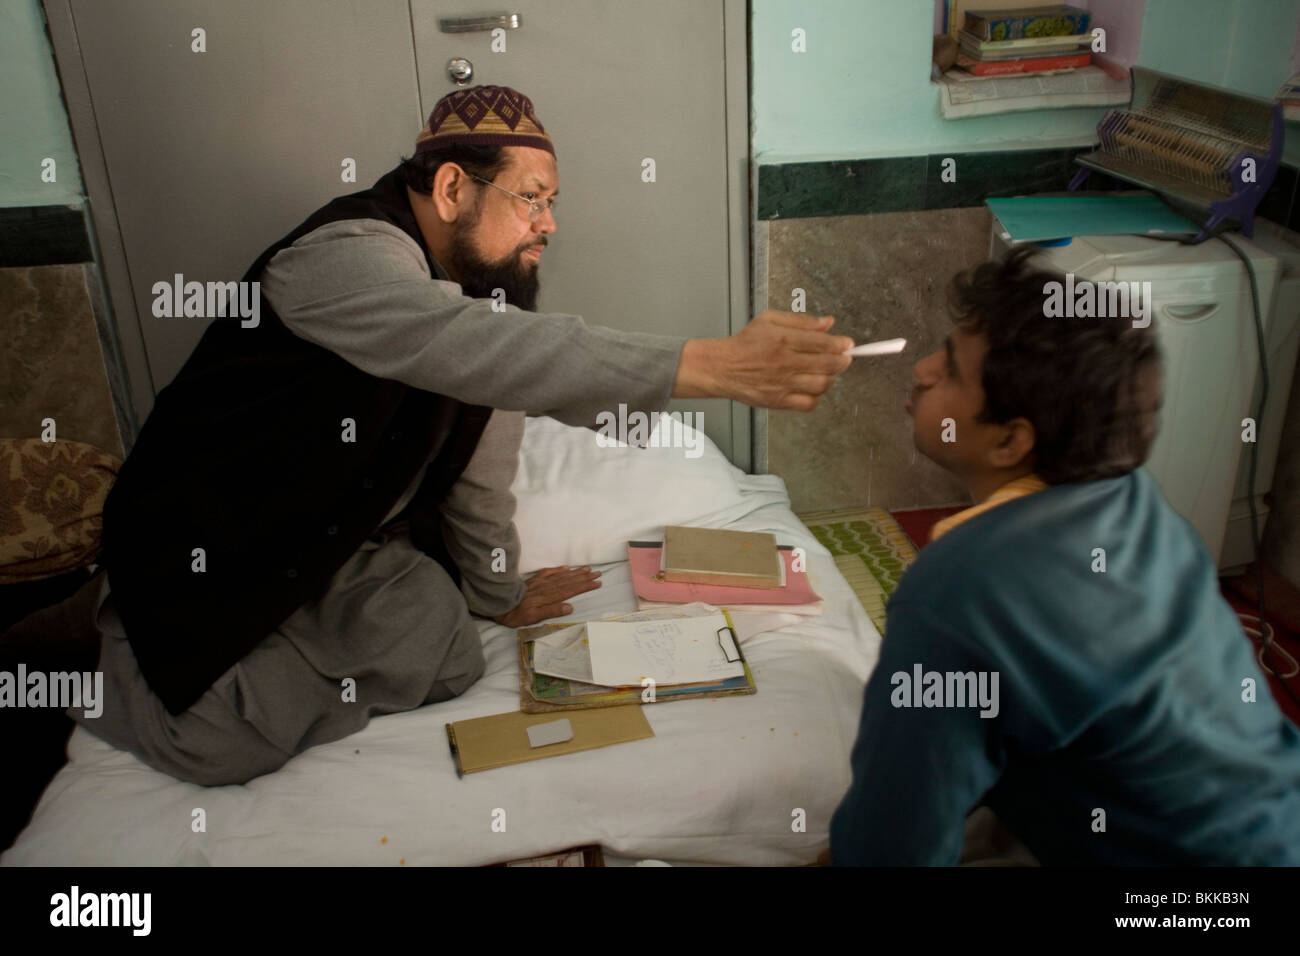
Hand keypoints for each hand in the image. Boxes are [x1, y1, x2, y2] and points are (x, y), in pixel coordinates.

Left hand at [492, 565, 601, 627]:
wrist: (498, 603)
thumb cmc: (517, 615)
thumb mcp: (533, 618)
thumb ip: (552, 611)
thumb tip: (570, 607)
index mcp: (549, 597)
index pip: (571, 590)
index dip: (585, 586)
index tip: (597, 582)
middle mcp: (547, 587)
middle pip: (569, 581)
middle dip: (585, 577)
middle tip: (598, 573)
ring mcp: (540, 582)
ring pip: (561, 576)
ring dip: (575, 572)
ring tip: (587, 568)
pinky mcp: (533, 580)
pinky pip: (548, 572)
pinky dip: (558, 569)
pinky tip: (566, 567)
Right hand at [674, 311, 853, 410]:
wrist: (722, 368)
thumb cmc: (745, 343)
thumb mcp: (770, 320)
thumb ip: (801, 321)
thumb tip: (828, 323)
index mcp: (784, 340)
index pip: (824, 343)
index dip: (842, 345)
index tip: (848, 345)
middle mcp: (786, 362)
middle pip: (828, 365)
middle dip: (842, 361)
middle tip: (844, 358)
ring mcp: (783, 384)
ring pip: (822, 385)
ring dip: (832, 378)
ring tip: (828, 372)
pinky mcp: (779, 401)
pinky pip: (809, 403)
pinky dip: (817, 397)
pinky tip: (814, 388)